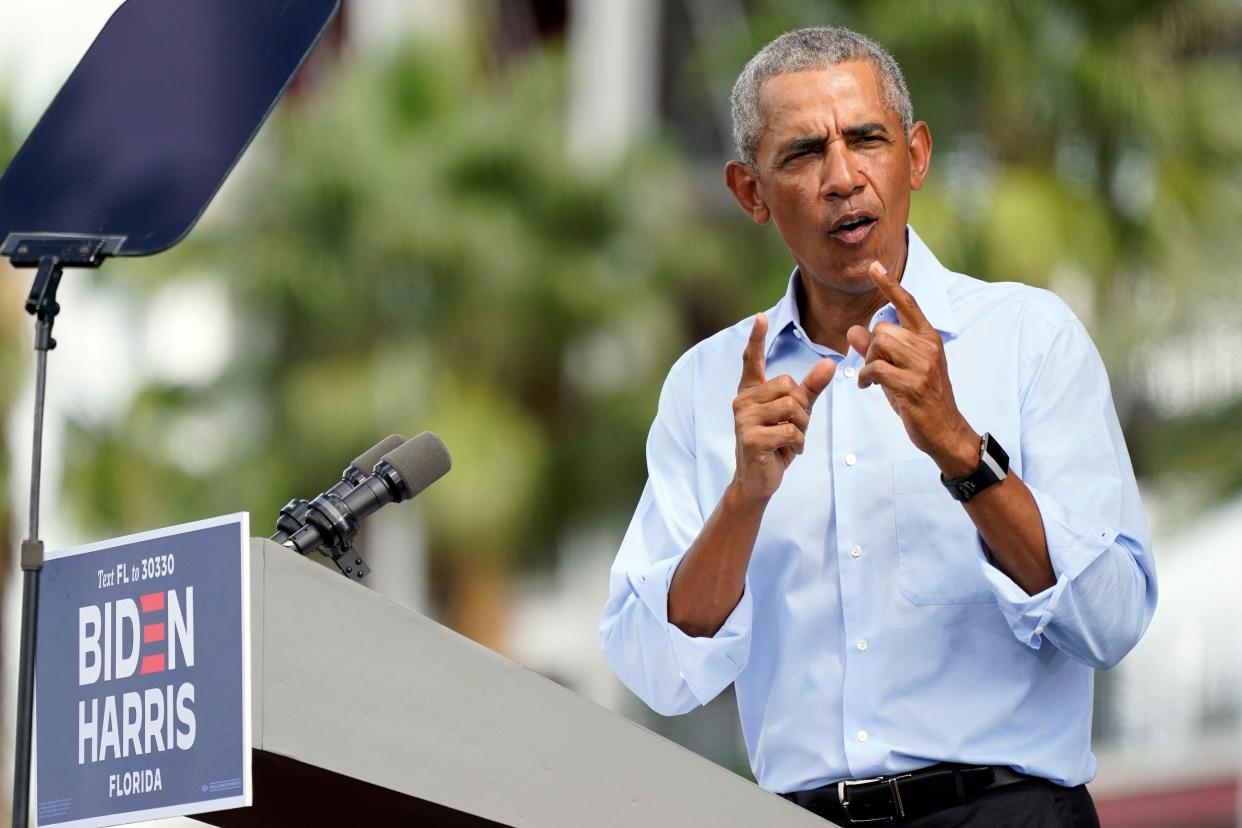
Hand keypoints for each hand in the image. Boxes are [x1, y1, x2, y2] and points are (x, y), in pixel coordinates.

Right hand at [732, 313, 835, 502]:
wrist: (757, 481)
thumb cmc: (776, 443)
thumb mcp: (795, 414)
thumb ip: (810, 388)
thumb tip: (830, 363)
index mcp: (750, 392)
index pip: (752, 360)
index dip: (756, 339)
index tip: (761, 317)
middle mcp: (742, 401)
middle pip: (790, 387)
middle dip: (802, 410)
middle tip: (792, 428)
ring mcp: (744, 420)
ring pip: (793, 408)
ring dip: (801, 428)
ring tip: (788, 440)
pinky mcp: (751, 439)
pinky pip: (791, 431)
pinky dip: (797, 444)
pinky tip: (785, 452)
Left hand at [845, 261, 977, 476]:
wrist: (945, 430)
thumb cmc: (921, 397)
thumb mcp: (899, 369)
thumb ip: (877, 349)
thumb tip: (853, 331)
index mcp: (929, 337)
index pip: (908, 304)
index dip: (889, 285)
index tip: (874, 266)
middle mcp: (927, 346)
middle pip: (883, 328)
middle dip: (870, 347)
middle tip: (874, 367)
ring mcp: (921, 365)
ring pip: (878, 345)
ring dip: (867, 363)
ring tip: (872, 378)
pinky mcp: (911, 385)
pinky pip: (874, 368)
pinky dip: (864, 377)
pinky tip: (867, 386)